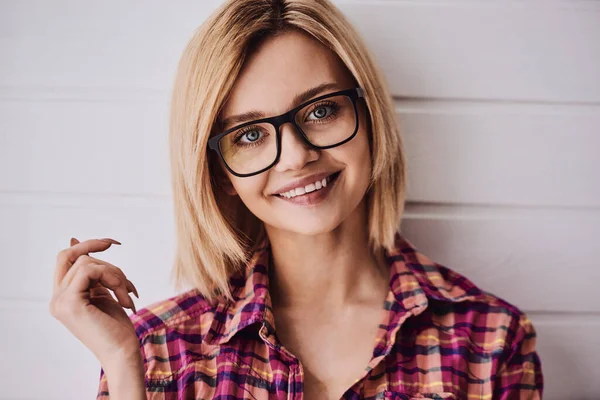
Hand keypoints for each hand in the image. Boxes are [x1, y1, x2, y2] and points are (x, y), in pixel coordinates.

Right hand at [49, 237, 141, 365]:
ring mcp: (60, 301)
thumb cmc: (116, 327)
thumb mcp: (103, 291)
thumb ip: (91, 271)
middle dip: (109, 264)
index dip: (87, 244)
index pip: (65, 258)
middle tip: (128, 286)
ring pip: (88, 263)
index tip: (112, 243)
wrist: (122, 352)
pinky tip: (123, 298)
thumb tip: (74, 241)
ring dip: (117, 276)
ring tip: (128, 296)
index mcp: (62, 296)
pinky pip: (90, 270)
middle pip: (78, 257)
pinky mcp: (70, 303)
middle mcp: (56, 299)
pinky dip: (113, 278)